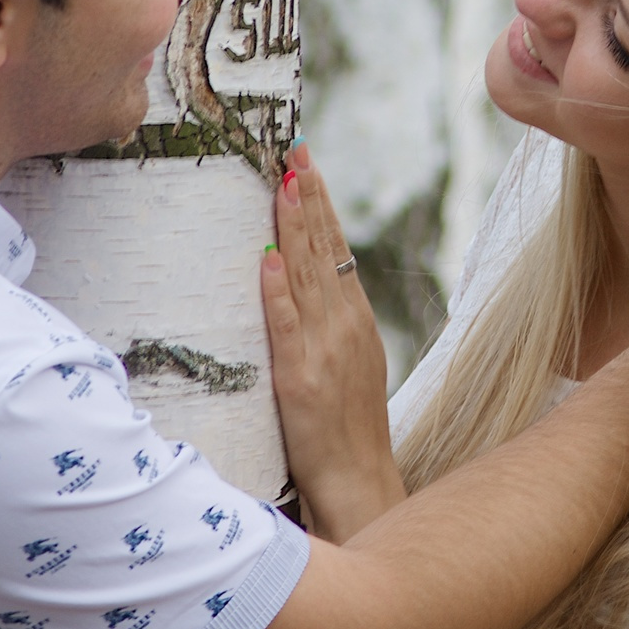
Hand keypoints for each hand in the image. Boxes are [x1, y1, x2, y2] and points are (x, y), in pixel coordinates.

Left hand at [260, 147, 402, 541]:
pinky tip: (268, 256)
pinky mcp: (300, 376)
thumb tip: (300, 278)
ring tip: (284, 182)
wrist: (360, 479)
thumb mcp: (348, 362)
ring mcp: (324, 348)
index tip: (304, 162)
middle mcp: (344, 324)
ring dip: (294, 226)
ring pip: (305, 274)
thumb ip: (329, 320)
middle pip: (323, 249)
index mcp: (354, 319)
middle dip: (308, 196)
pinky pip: (286, 325)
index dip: (320, 203)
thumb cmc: (347, 426)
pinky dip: (277, 289)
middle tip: (293, 149)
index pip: (335, 247)